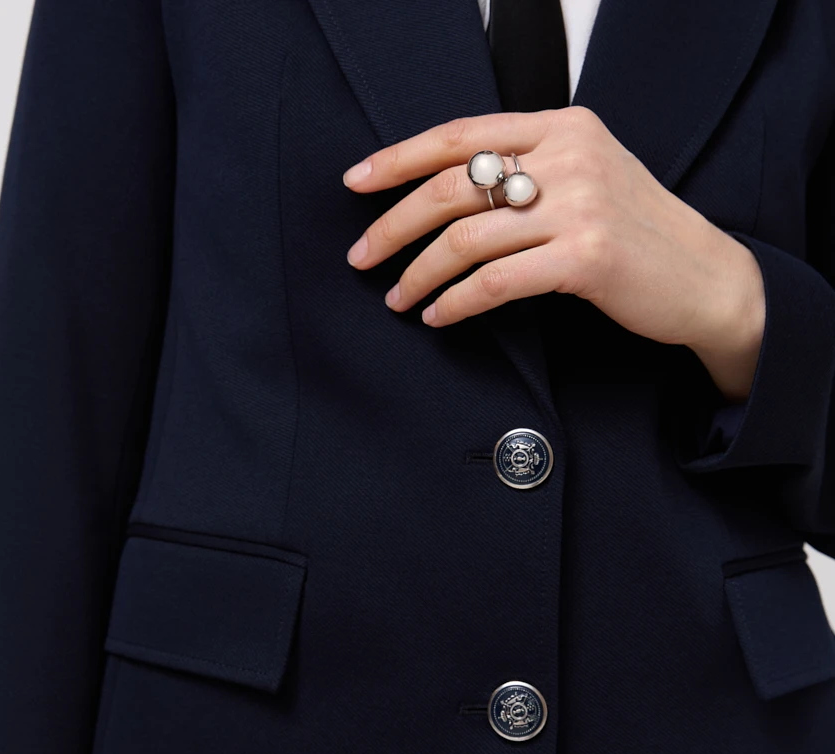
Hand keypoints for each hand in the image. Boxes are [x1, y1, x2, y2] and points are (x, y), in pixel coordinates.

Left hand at [343, 107, 765, 399]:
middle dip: (393, 225)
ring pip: (465, 239)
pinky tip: (438, 316)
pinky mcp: (584, 257)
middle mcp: (568, 156)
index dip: (398, 158)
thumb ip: (529, 168)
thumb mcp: (588, 176)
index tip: (356, 182)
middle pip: (450, 187)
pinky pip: (494, 282)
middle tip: (360, 257)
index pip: (459, 135)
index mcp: (563, 126)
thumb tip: (446, 193)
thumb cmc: (639, 234)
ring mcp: (579, 205)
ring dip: (418, 274)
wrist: (706, 277)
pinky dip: (455, 303)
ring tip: (397, 298)